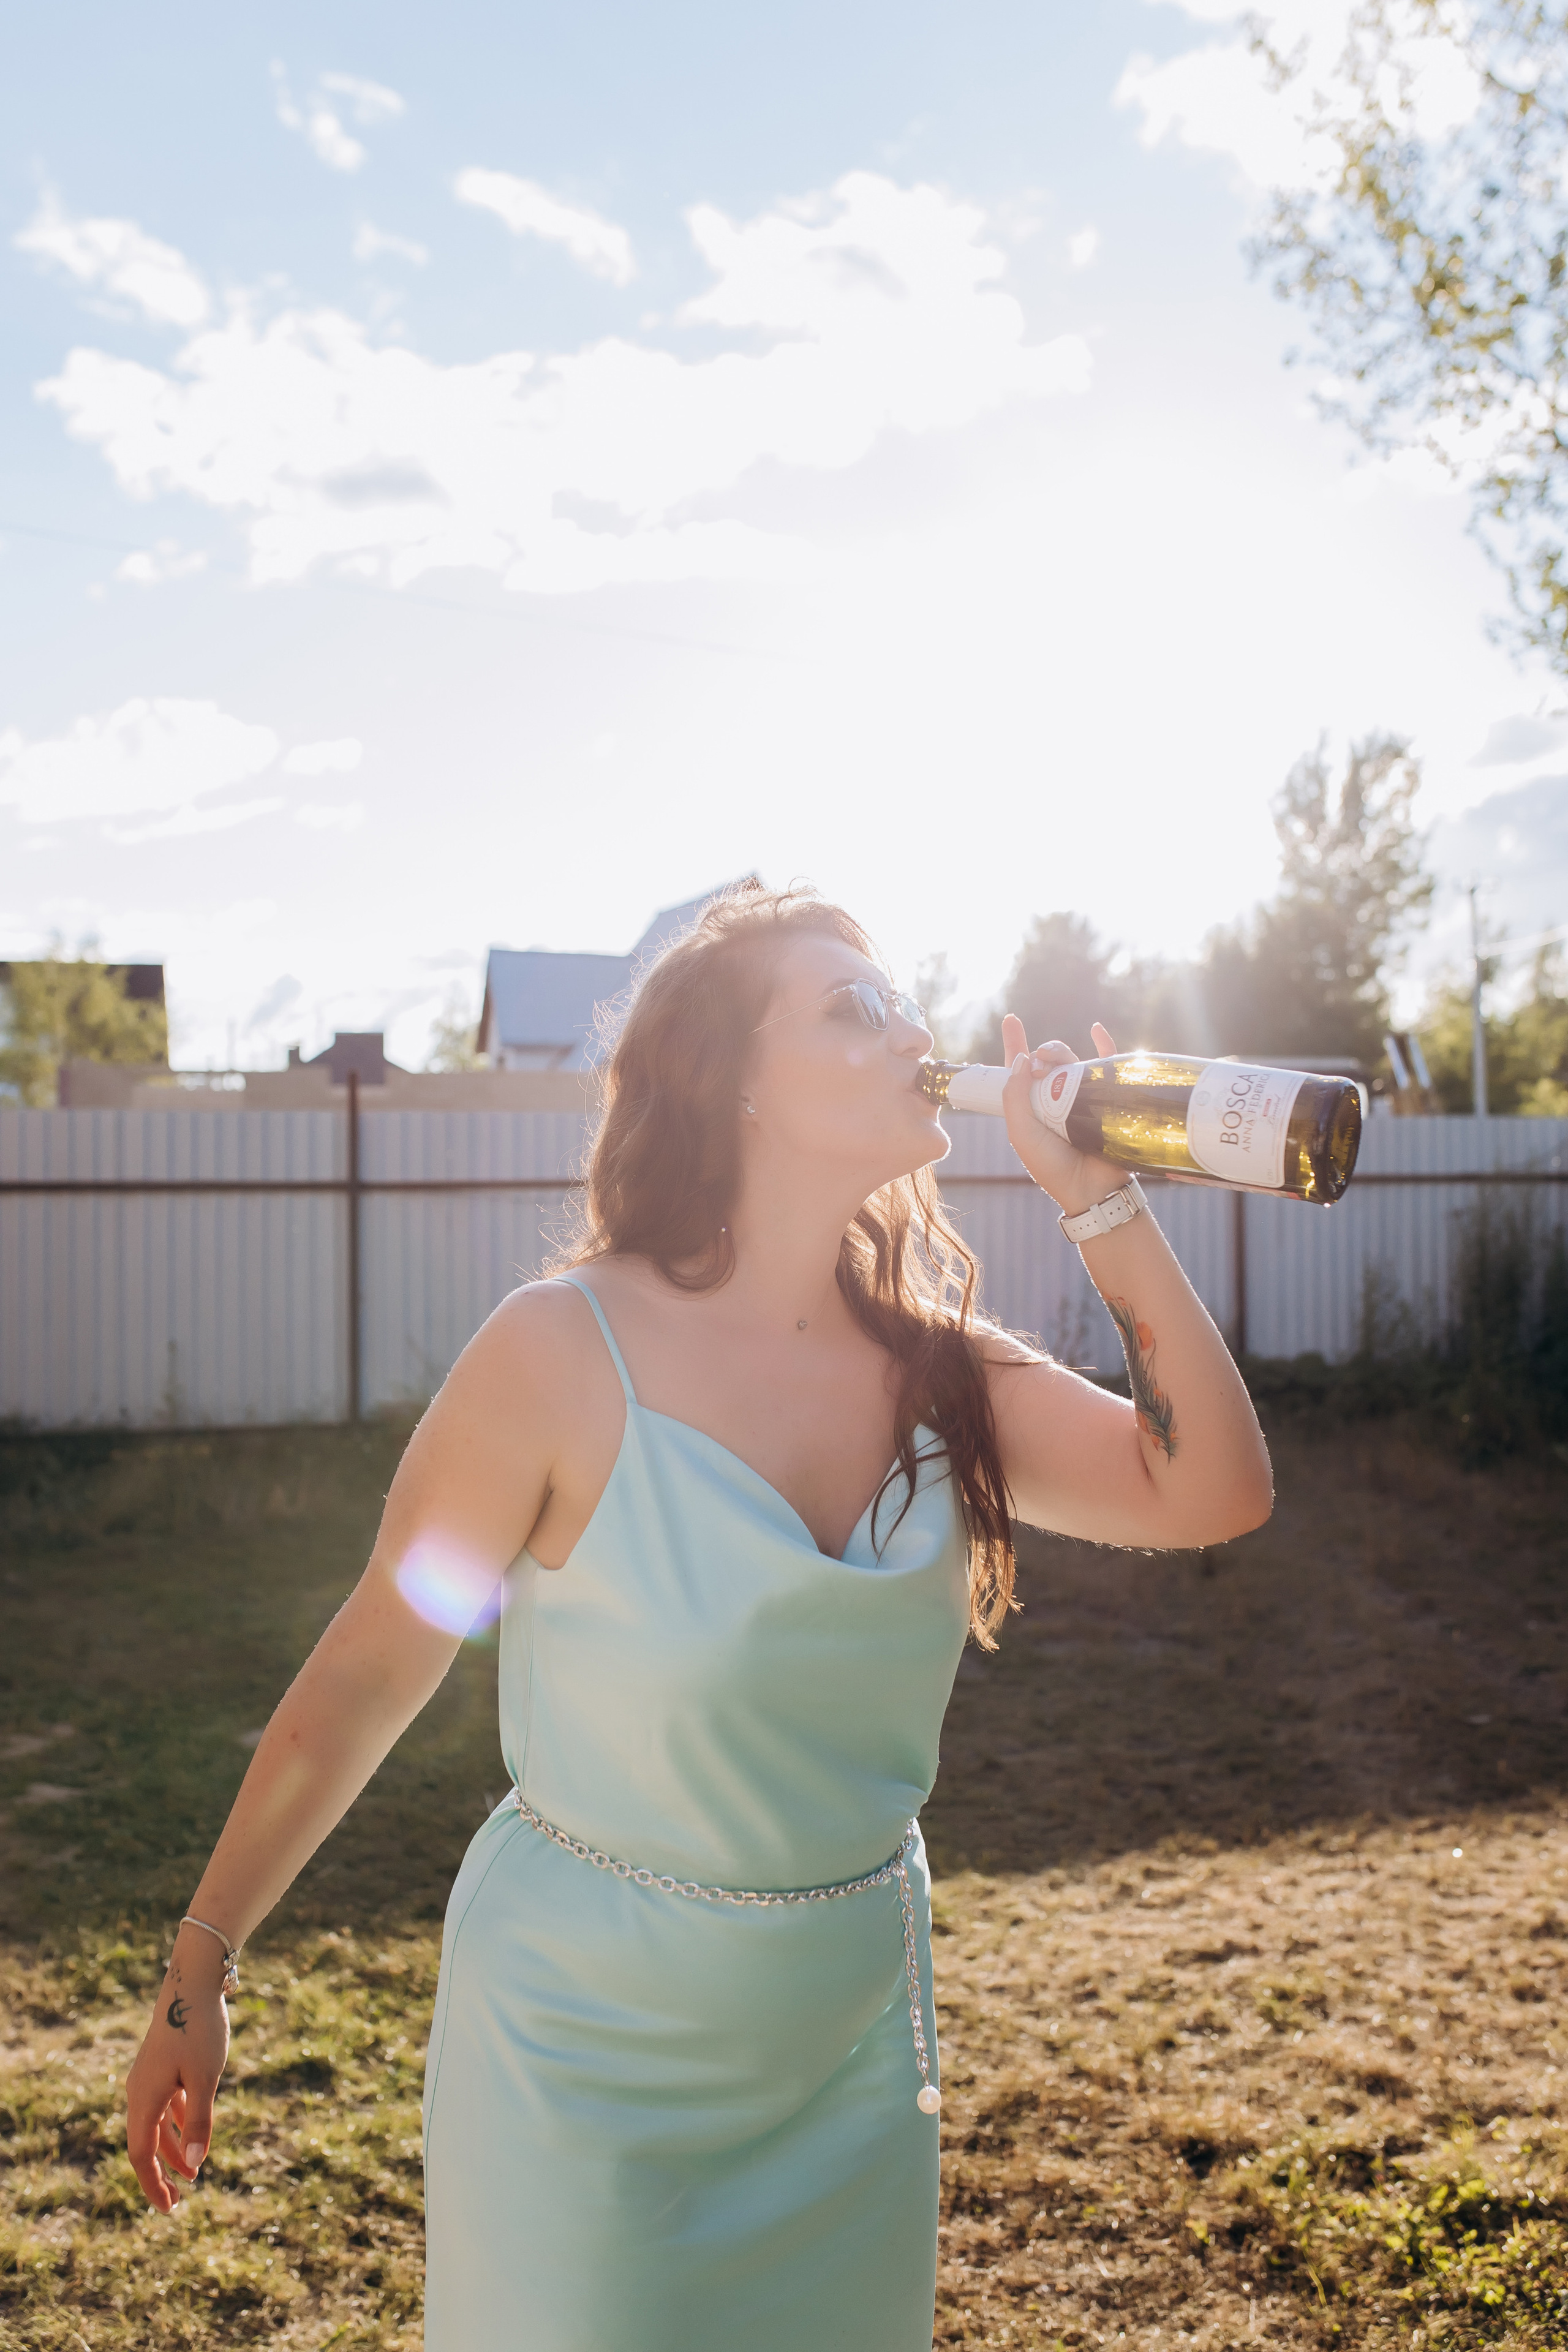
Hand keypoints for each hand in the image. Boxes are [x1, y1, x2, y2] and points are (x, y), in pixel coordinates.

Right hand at [125, 1927, 231, 2212]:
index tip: (169, 2209)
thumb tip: (194, 2162)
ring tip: (193, 2172)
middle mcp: (139, 2091)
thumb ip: (198, 2121)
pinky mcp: (161, 2066)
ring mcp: (149, 2078)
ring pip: (156, 2125)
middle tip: (177, 2202)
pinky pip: (164, 2106)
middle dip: (161, 2173)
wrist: (193, 1981)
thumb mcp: (205, 2078)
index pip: (142, 2155)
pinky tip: (190, 2134)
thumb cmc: (200, 2029)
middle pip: (145, 2144)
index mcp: (144, 2099)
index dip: (153, 2185)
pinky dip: (176, 2124)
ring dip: (172, 2150)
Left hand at [999, 1014, 1126, 1216]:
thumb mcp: (1021, 1133)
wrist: (1091, 1189)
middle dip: (1040, 1052)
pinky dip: (1103, 1044)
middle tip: (1038, 1063)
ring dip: (1061, 1050)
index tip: (1011, 1020)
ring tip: (1055, 1056)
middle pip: (1047, 1062)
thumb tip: (1021, 1059)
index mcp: (1032, 1108)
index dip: (1014, 1045)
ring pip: (1071, 1061)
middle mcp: (1056, 1100)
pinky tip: (1095, 1029)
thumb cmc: (1052, 1166)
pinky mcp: (1108, 1098)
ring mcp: (1083, 1098)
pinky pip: (1107, 1065)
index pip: (1019, 1072)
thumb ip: (1014, 1097)